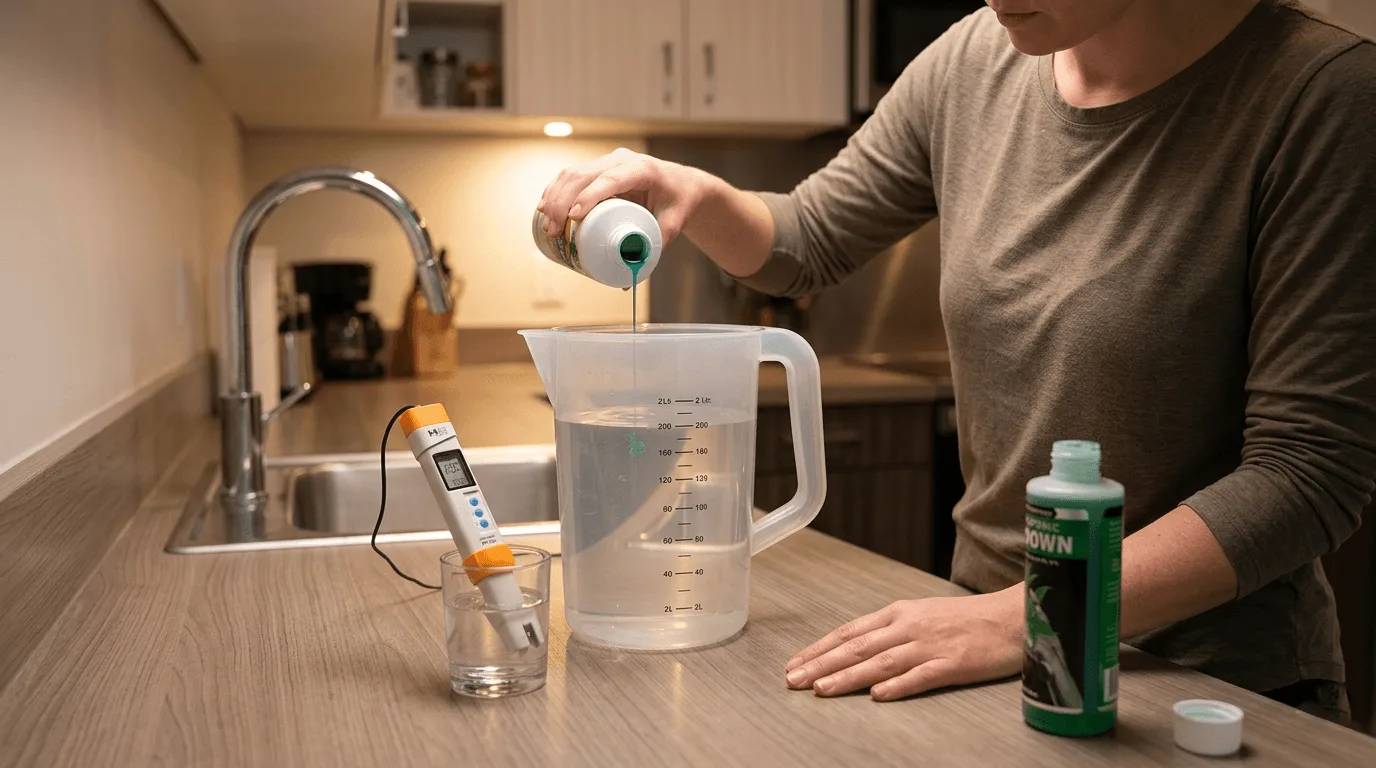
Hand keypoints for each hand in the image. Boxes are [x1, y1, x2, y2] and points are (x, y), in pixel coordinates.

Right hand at [536, 148, 709, 242]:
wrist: (683, 184)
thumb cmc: (680, 202)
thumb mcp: (673, 224)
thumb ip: (654, 248)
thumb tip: (628, 281)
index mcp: (642, 169)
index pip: (611, 178)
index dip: (589, 196)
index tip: (573, 217)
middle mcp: (621, 160)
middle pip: (584, 175)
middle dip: (563, 202)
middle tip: (554, 231)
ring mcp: (608, 161)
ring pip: (573, 173)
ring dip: (555, 197)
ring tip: (548, 226)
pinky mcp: (598, 168)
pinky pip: (572, 175)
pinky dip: (556, 190)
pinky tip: (544, 206)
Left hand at [784, 587, 1022, 700]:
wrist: (1013, 616)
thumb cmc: (968, 619)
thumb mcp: (922, 615)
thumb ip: (891, 631)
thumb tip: (855, 648)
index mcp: (899, 613)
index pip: (849, 632)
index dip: (819, 649)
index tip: (795, 664)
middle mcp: (909, 627)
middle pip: (857, 647)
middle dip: (821, 664)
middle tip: (794, 680)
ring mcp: (930, 645)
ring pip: (881, 662)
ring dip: (848, 676)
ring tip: (822, 690)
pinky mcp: (954, 663)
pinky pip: (921, 676)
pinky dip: (898, 685)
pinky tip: (877, 695)